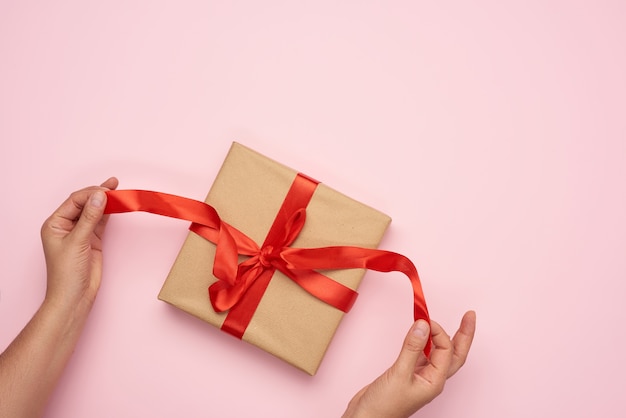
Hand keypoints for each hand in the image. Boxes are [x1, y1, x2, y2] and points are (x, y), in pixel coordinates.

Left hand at [40, 177, 118, 311]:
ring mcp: (81, 232)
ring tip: (119, 191)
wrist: (75, 296)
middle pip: (85, 203)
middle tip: (115, 186)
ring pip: (94, 211)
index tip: (107, 190)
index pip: (75, 201)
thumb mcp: (78, 242)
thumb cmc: (67, 273)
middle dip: (99, 194)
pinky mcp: (93, 240)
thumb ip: (90, 218)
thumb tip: (100, 197)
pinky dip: (109, 214)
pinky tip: (116, 205)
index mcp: (55, 223)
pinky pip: (101, 222)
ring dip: (106, 202)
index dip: (91, 194)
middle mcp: (67, 225)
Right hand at [342, 311, 475, 417]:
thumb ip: (412, 348)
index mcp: (435, 382)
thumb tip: (423, 326)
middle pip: (455, 353)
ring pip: (439, 353)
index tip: (424, 320)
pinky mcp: (408, 372)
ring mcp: (421, 376)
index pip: (446, 350)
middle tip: (469, 316)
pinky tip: (422, 334)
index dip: (438, 332)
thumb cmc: (384, 406)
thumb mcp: (399, 374)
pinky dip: (424, 341)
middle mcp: (431, 378)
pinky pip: (423, 354)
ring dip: (443, 336)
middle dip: (464, 334)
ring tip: (449, 322)